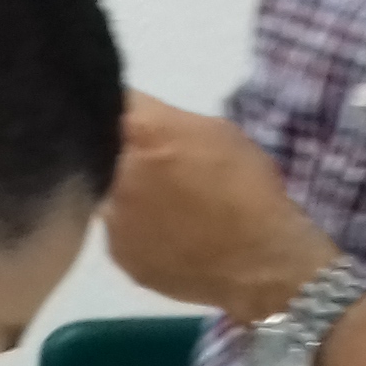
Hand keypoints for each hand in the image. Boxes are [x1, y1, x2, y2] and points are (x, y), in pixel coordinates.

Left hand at [104, 91, 345, 322]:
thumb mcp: (217, 132)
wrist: (262, 261)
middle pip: (104, 154)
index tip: (135, 123)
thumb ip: (168, 121)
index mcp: (141, 132)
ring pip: (109, 195)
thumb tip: (138, 118)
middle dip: (125, 156)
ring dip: (129, 195)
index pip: (111, 103)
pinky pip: (120, 232)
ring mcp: (112, 219)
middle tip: (163, 171)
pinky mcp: (118, 256)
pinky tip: (168, 236)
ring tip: (170, 209)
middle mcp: (115, 172)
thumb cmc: (249, 188)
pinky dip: (138, 231)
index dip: (125, 113)